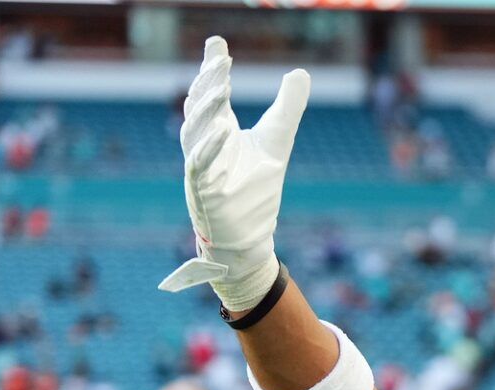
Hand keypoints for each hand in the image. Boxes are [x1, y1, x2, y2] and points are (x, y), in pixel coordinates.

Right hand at [158, 37, 310, 310]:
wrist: (248, 239)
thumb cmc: (256, 190)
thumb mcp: (276, 141)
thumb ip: (286, 107)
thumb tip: (299, 73)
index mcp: (217, 131)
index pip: (211, 94)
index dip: (213, 69)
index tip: (218, 44)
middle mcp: (204, 146)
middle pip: (200, 108)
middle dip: (208, 83)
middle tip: (219, 60)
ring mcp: (202, 168)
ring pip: (195, 133)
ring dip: (206, 111)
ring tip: (221, 88)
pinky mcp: (206, 192)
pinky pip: (202, 166)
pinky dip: (209, 148)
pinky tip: (222, 130)